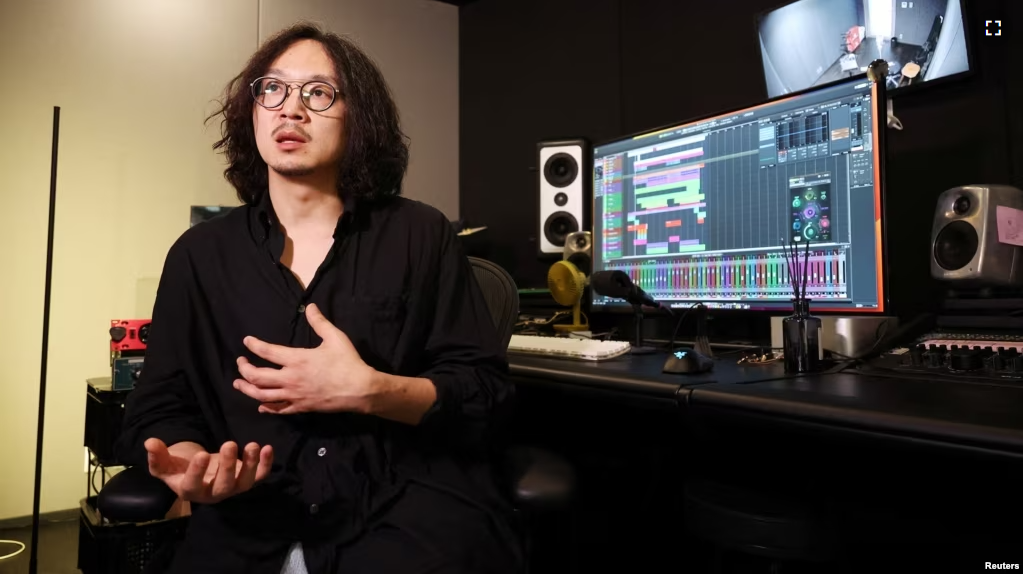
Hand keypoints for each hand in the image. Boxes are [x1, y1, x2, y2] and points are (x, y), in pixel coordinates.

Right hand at [145, 438, 272, 503]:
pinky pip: (259, 476)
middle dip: (228, 466)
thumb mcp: (164, 463)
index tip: (201, 454)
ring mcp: (232, 487)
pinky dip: (265, 464)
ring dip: (250, 465)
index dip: (197, 472)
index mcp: (190, 490)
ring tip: (253, 445)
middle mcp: (213, 493)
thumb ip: (157, 456)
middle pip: (223, 486)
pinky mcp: (245, 479)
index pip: (193, 485)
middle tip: (229, 443)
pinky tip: (267, 448)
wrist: (197, 470)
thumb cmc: (179, 467)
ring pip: (244, 483)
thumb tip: (150, 443)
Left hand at [233, 303, 378, 414]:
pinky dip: (266, 407)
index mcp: (297, 359)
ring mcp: (294, 395)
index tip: (247, 341)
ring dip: (247, 389)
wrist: (360, 390)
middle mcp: (290, 378)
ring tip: (238, 384)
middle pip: (257, 376)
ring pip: (262, 395)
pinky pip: (278, 409)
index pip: (267, 352)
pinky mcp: (301, 407)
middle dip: (244, 369)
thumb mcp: (335, 338)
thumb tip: (311, 306)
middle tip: (240, 363)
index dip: (254, 345)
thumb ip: (320, 322)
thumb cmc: (347, 362)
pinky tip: (261, 405)